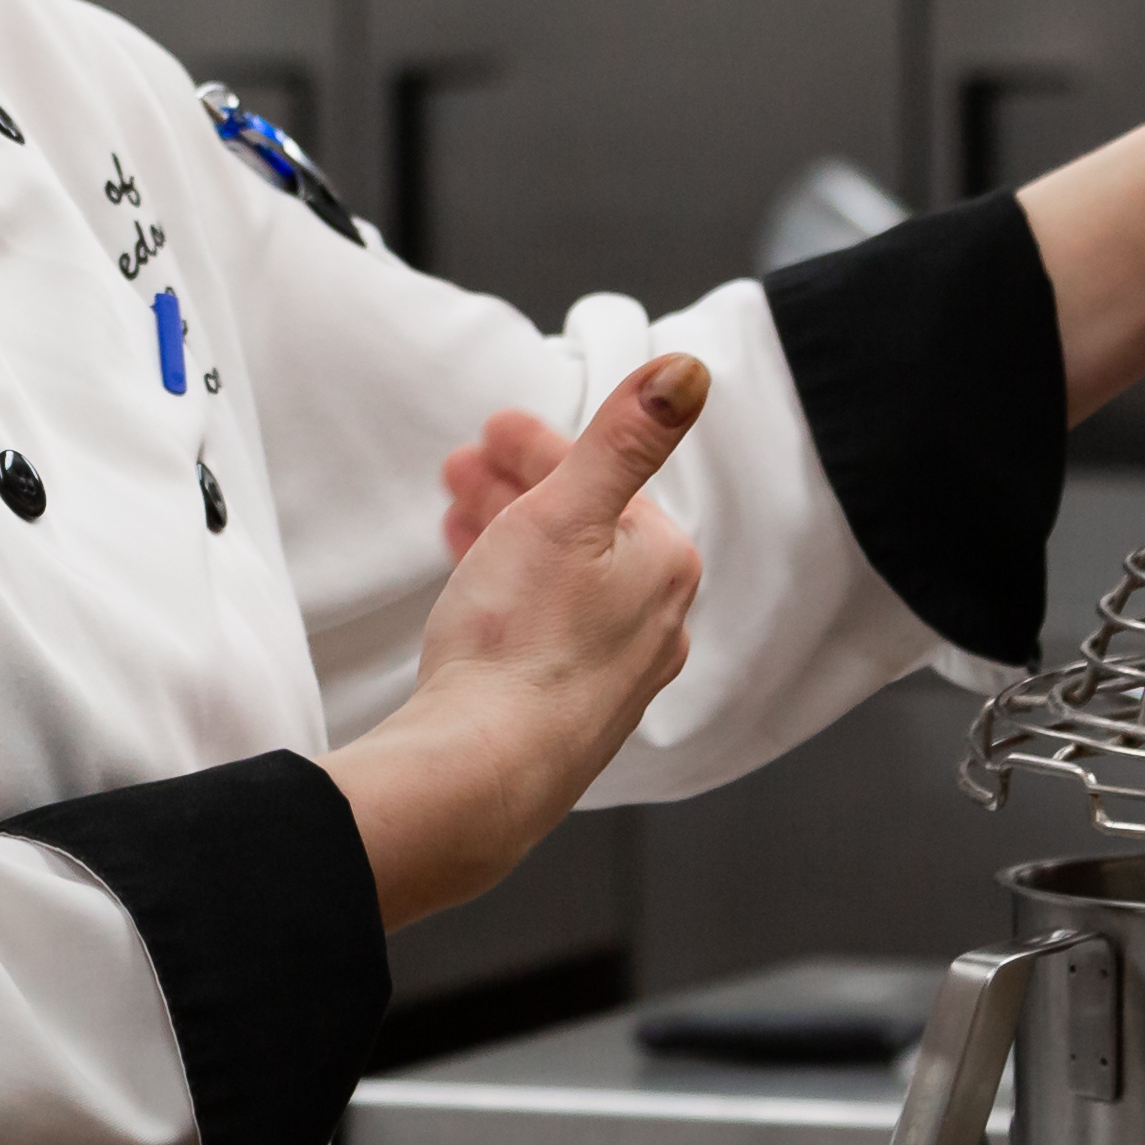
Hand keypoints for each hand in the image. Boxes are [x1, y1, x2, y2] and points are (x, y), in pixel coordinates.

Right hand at [329, 357, 708, 926]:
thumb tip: (690, 370)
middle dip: (520, 490)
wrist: (482, 774)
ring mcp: (613, 677)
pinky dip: (510, 595)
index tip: (488, 430)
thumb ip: (625, 438)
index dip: (538, 448)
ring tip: (454, 522)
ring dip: (508, 539)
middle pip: (582, 531)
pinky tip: (477, 598)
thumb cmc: (521, 644)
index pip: (602, 481)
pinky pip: (543, 631)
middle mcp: (655, 624)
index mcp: (665, 566)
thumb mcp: (566, 512)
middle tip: (462, 470)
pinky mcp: (568, 715)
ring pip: (560, 582)